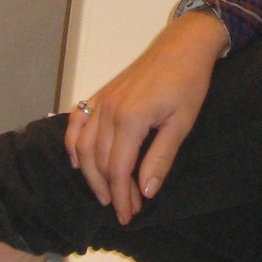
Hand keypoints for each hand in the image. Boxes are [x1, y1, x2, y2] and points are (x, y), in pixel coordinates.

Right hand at [66, 9, 229, 224]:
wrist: (182, 46)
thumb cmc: (188, 83)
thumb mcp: (182, 124)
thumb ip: (160, 158)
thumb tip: (145, 191)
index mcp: (131, 119)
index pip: (119, 170)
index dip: (122, 196)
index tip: (128, 215)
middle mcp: (109, 110)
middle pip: (100, 162)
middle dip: (110, 190)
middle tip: (124, 209)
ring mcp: (101, 101)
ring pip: (85, 147)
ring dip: (91, 175)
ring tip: (105, 194)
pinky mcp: (100, 94)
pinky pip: (77, 122)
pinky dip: (73, 144)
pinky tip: (77, 162)